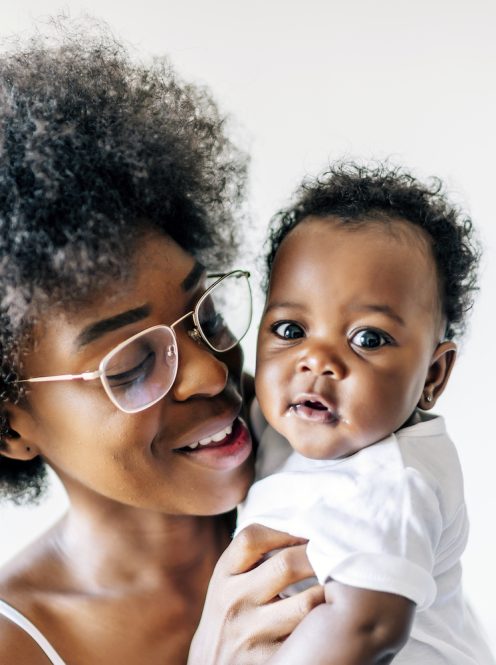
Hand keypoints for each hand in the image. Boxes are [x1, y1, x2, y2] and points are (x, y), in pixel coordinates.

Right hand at [188, 524, 324, 664]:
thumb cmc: (231, 612)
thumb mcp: (229, 580)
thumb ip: (253, 555)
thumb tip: (300, 522)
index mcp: (224, 575)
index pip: (252, 537)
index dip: (286, 530)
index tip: (307, 532)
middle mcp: (233, 601)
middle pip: (286, 564)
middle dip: (318, 555)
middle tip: (336, 553)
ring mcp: (250, 633)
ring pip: (306, 603)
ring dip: (329, 590)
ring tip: (341, 582)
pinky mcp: (268, 660)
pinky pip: (308, 636)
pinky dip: (324, 624)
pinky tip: (332, 616)